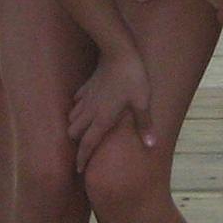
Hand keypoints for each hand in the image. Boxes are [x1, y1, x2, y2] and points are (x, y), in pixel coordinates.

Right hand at [69, 39, 153, 171]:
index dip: (82, 159)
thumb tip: (151, 145)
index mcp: (102, 118)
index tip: (79, 170)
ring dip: (75, 126)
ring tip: (83, 132)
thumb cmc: (133, 78)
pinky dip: (77, 109)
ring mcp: (86, 97)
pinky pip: (76, 102)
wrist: (120, 52)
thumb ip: (144, 124)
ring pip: (72, 118)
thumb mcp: (142, 102)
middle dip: (77, 143)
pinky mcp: (87, 86)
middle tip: (84, 150)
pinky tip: (85, 108)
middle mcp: (90, 111)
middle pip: (74, 133)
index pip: (87, 144)